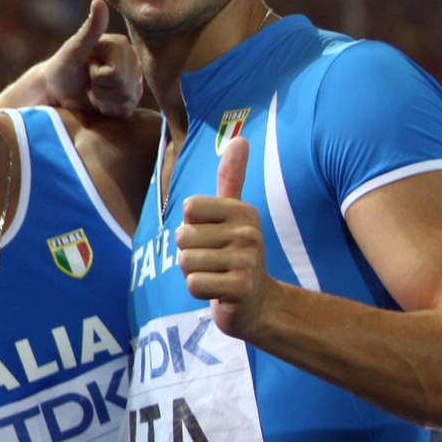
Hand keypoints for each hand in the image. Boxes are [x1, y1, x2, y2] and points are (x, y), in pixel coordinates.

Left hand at [41, 0, 142, 118]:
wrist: (56, 89)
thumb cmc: (63, 66)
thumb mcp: (74, 48)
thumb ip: (90, 29)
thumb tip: (98, 2)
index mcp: (122, 45)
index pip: (117, 73)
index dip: (97, 75)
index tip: (88, 66)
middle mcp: (133, 62)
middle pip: (124, 87)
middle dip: (99, 88)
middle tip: (88, 79)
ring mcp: (134, 81)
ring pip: (125, 99)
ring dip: (102, 98)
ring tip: (92, 89)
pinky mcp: (130, 99)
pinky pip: (125, 110)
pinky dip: (107, 108)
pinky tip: (98, 100)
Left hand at [177, 137, 277, 337]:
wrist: (258, 303)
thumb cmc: (235, 253)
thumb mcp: (233, 214)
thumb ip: (232, 178)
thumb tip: (241, 138)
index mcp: (243, 210)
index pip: (188, 208)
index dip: (191, 226)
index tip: (212, 236)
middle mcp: (249, 232)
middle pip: (183, 237)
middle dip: (189, 253)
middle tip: (214, 260)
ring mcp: (248, 260)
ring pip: (185, 261)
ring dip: (194, 272)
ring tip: (216, 274)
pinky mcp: (241, 288)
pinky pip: (193, 284)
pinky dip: (199, 291)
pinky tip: (219, 291)